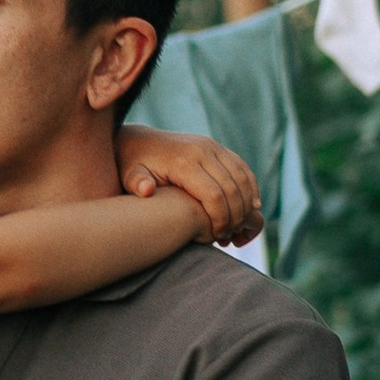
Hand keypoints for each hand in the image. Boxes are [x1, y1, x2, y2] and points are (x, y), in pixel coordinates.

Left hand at [117, 127, 261, 245]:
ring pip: (242, 177)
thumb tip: (145, 190)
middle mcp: (202, 150)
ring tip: (239, 227)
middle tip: (230, 237)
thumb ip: (136, 183)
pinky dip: (250, 188)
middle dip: (236, 216)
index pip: (214, 195)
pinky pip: (242, 168)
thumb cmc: (134, 166)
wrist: (139, 142)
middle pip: (232, 188)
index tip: (218, 237)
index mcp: (184, 162)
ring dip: (246, 204)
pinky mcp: (217, 147)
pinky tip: (250, 209)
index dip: (220, 219)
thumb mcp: (129, 175)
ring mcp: (212, 146)